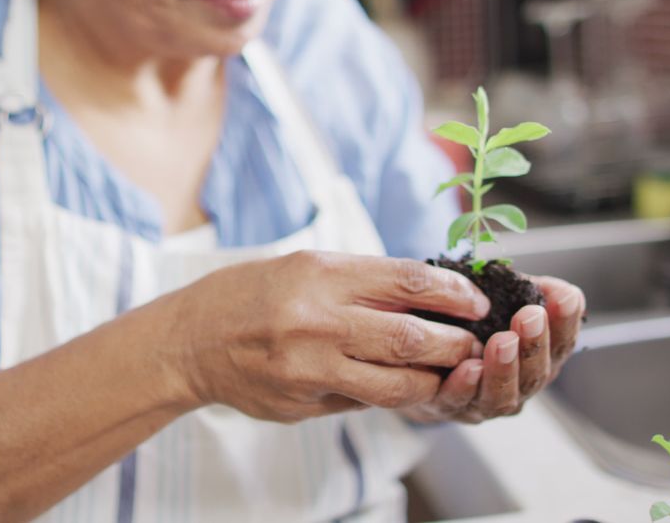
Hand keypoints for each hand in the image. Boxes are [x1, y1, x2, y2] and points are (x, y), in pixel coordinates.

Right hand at [161, 251, 490, 422]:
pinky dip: (391, 394)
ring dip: (434, 379)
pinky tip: (404, 385)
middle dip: (455, 342)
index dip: (453, 292)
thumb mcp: (304, 266)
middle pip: (411, 336)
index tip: (478, 300)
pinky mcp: (303, 402)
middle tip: (475, 342)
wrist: (191, 339)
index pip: (407, 280)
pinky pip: (363, 401)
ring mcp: (309, 366)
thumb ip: (362, 283)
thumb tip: (428, 296)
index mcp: (320, 273)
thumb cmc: (251, 293)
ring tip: (450, 371)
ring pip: (396, 382)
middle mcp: (317, 319)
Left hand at [398, 275, 584, 424]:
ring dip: (505, 368)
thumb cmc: (469, 327)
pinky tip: (469, 368)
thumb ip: (524, 293)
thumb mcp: (499, 303)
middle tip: (530, 317)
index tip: (565, 298)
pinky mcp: (448, 407)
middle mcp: (517, 388)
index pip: (560, 345)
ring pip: (502, 395)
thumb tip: (553, 287)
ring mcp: (484, 403)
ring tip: (503, 341)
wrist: (422, 361)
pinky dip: (466, 385)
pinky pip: (458, 400)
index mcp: (536, 360)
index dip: (566, 322)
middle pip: (535, 374)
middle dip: (535, 344)